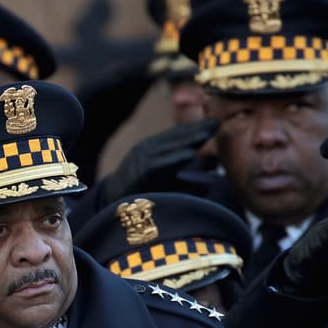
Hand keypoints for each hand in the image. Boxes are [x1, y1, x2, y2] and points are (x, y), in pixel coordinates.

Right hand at [97, 117, 219, 203]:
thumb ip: (183, 169)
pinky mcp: (137, 174)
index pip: (177, 134)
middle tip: (217, 122)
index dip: (196, 128)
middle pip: (174, 137)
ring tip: (208, 133)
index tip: (217, 122)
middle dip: (196, 129)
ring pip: (168, 148)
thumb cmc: (140, 193)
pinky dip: (175, 159)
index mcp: (152, 148)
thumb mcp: (162, 176)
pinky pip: (159, 165)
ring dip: (189, 140)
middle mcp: (145, 150)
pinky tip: (191, 154)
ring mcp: (139, 160)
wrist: (110, 205)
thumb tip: (212, 168)